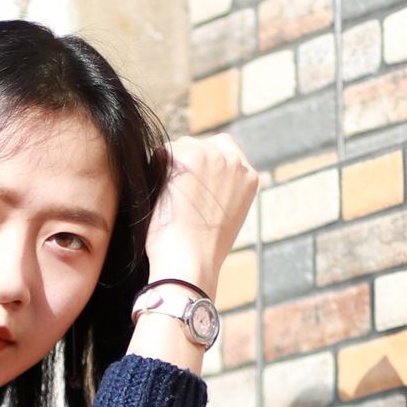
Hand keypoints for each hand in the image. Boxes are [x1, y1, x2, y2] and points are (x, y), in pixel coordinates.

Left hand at [144, 134, 259, 299]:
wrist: (191, 262)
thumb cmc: (201, 249)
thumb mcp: (225, 215)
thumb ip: (221, 189)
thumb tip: (197, 177)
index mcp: (250, 176)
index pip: (224, 148)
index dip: (202, 164)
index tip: (190, 184)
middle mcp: (235, 161)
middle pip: (199, 144)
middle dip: (183, 163)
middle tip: (176, 196)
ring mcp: (213, 156)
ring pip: (180, 147)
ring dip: (170, 168)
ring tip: (171, 203)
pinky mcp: (188, 158)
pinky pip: (162, 153)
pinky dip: (156, 172)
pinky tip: (162, 199)